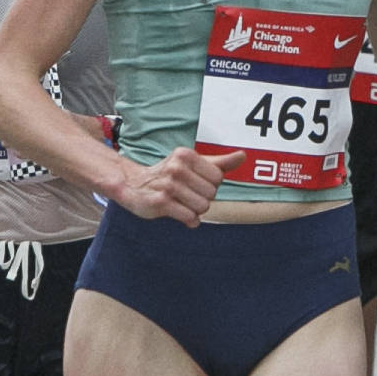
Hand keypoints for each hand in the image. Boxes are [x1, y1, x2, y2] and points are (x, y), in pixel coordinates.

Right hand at [114, 145, 232, 225]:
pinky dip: (188, 219)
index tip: (195, 182)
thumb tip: (243, 156)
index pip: (218, 177)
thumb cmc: (169, 175)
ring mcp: (168, 186)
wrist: (133, 185)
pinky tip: (178, 212)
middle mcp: (176, 168)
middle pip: (211, 193)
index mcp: (185, 155)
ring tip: (181, 202)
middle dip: (202, 198)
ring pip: (202, 207)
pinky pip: (190, 217)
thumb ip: (219, 163)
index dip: (210, 184)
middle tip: (186, 194)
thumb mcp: (193, 165)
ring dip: (195, 210)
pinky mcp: (160, 203)